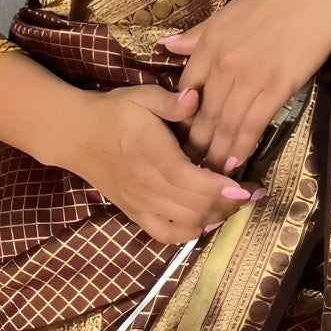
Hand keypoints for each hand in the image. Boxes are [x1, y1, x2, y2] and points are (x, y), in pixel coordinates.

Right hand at [67, 83, 259, 244]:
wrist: (77, 136)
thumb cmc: (114, 112)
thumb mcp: (141, 96)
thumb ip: (170, 101)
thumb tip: (195, 99)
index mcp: (150, 152)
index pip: (187, 179)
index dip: (217, 187)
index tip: (243, 188)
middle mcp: (147, 184)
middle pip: (193, 206)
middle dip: (228, 204)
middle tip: (253, 192)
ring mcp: (141, 203)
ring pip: (185, 223)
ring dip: (215, 217)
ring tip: (235, 204)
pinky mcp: (136, 213)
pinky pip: (167, 234)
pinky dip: (191, 233)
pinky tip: (207, 221)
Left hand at [159, 0, 330, 173]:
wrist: (318, 0)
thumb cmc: (274, 2)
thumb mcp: (228, 12)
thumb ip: (198, 34)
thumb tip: (168, 47)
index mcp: (210, 44)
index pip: (185, 89)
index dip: (180, 117)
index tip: (178, 136)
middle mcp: (224, 64)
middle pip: (203, 113)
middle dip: (195, 144)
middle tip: (189, 168)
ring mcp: (249, 78)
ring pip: (225, 124)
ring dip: (216, 153)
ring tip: (209, 175)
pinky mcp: (276, 88)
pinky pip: (253, 124)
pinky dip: (242, 146)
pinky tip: (235, 163)